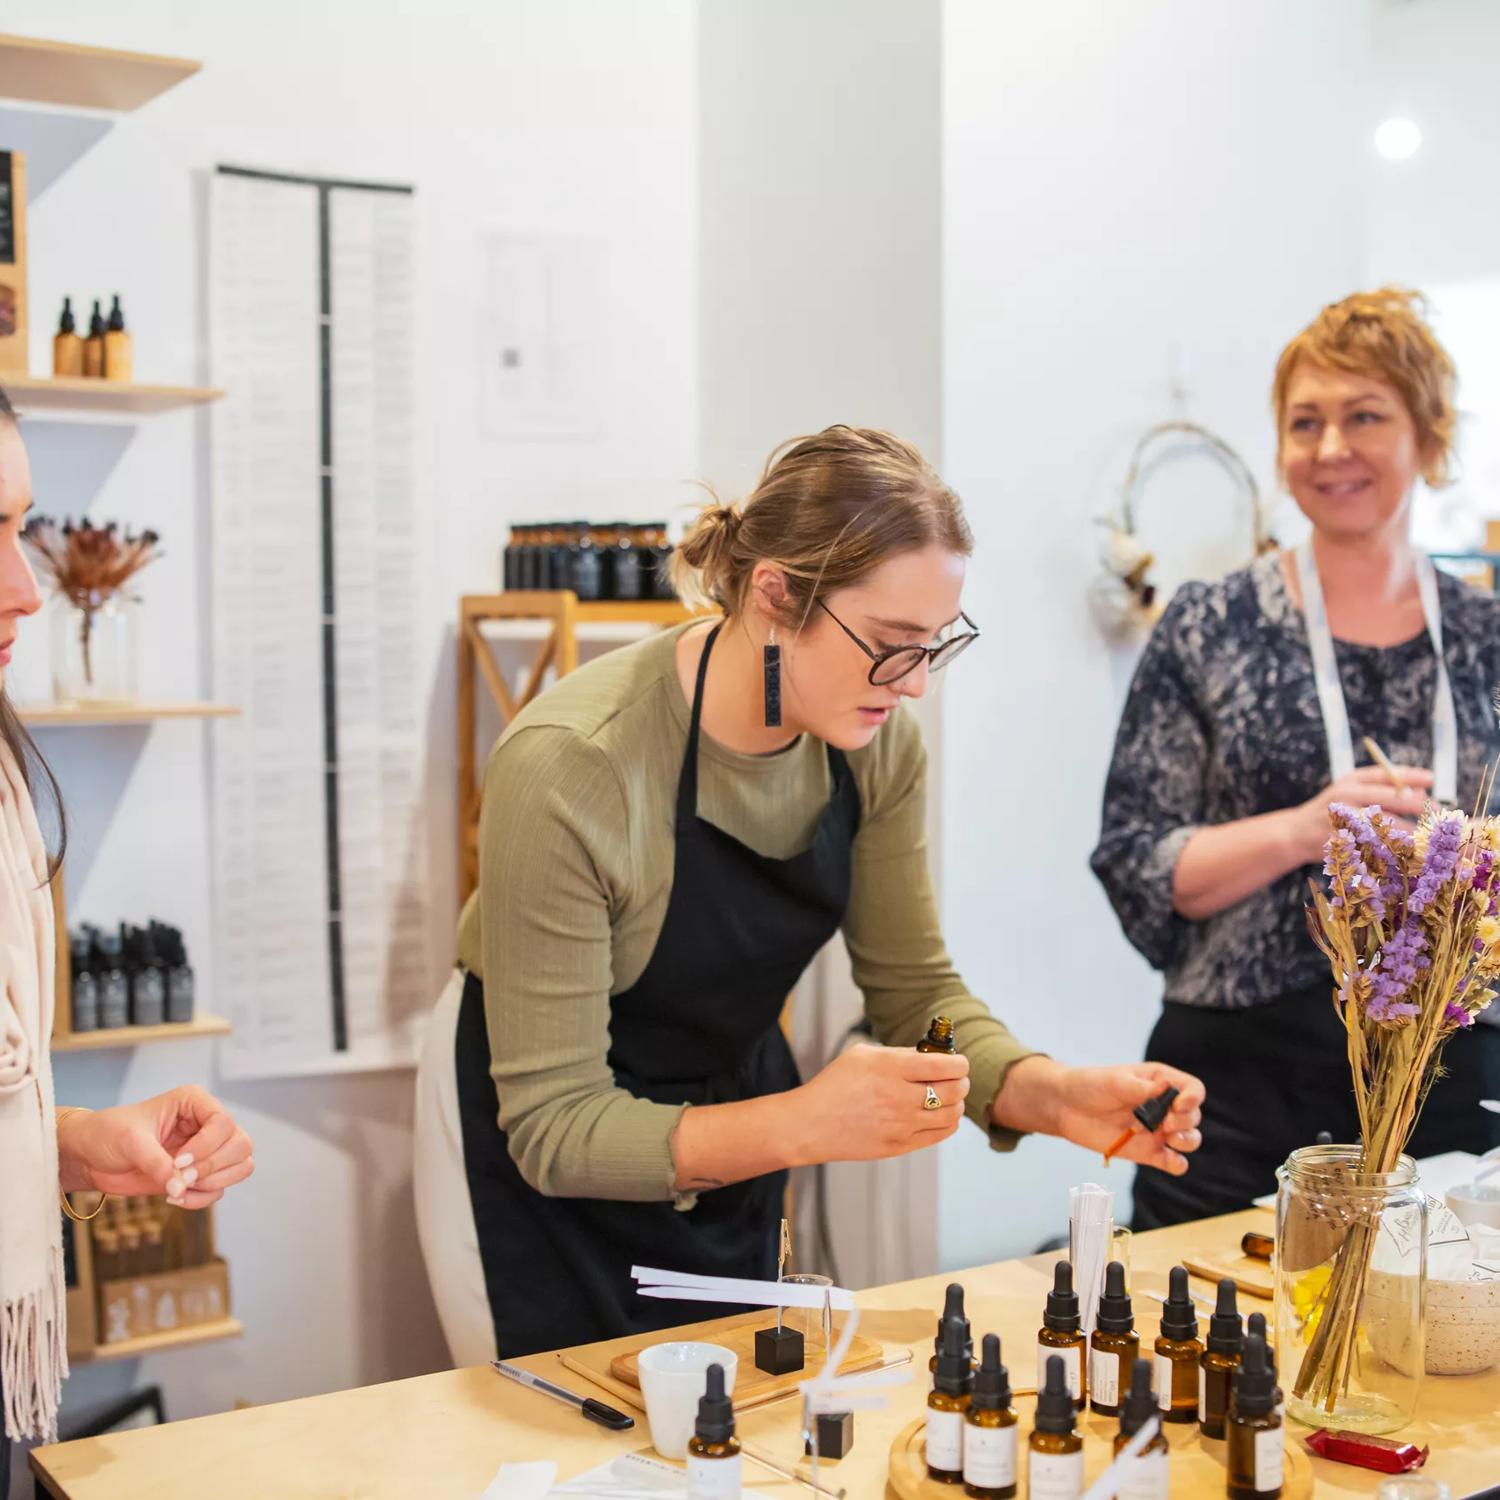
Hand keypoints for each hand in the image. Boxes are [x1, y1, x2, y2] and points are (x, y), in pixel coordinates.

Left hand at [58, 1086, 253, 1208]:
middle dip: (213, 1166)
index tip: (177, 1159)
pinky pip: (219, 1190)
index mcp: (195, 1103)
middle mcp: (207, 1124)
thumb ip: (157, 1163)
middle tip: (181, 1176)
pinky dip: (202, 1198)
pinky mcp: (198, 1174)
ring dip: (213, 1183)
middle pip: (241, 1145)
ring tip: (178, 1188)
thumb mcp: (130, 1141)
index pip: (224, 1122)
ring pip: (240, 1167)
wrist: (89, 1157)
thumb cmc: (107, 1135)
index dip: (206, 1145)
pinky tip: (175, 1197)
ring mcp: (206, 1150)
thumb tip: (180, 1187)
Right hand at [786, 1043, 969, 1166]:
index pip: (944, 1065)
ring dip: (957, 1103)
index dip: (960, 1063)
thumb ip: (898, 1054)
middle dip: (962, 1082)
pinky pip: (939, 1134)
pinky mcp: (899, 1146)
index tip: (959, 1062)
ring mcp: (901, 1124)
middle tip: (958, 1079)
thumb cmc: (834, 1085)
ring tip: (950, 1097)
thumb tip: (928, 1054)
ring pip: (951, 1114)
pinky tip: (940, 1114)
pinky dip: (947, 1123)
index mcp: (891, 1069)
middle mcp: (899, 1097)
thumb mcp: (862, 1055)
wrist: (811, 1124)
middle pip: (954, 1090)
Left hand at [993, 1057, 1203, 1174]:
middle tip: (1164, 1122)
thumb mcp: (1114, 1081)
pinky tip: (1170, 1160)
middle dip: (1185, 1120)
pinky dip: (1177, 1164)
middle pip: (1193, 1116)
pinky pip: (1173, 1162)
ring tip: (1168, 1136)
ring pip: (1189, 1140)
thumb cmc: (1090, 1085)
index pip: (1193, 1089)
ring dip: (1187, 1140)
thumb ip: (1140, 1088)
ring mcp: (1157, 1131)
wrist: (1066, 1106)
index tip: (1178, 1104)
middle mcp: (1164, 1107)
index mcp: (1160, 1082)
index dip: (1193, 1097)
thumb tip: (1166, 1088)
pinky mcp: (1148, 1152)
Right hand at [1289, 766, 1431, 864]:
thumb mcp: (1350, 790)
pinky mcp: (1343, 842)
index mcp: (1349, 782)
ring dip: (1411, 830)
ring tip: (1428, 834)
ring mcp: (1343, 820)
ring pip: (1387, 824)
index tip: (1431, 778)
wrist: (1296, 833)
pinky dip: (1395, 849)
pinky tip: (1408, 851)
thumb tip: (1421, 793)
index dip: (1409, 775)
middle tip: (1435, 811)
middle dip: (1417, 805)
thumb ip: (1380, 788)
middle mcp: (1345, 798)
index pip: (1384, 774)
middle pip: (1390, 798)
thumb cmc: (1331, 809)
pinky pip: (1376, 846)